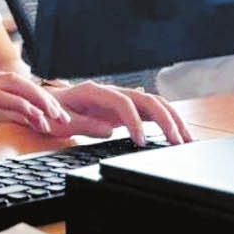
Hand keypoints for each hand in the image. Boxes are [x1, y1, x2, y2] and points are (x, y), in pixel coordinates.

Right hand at [0, 59, 69, 156]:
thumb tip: (11, 112)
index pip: (11, 80)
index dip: (34, 96)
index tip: (48, 113)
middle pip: (19, 79)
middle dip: (44, 98)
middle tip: (61, 116)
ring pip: (18, 85)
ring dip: (42, 102)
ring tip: (56, 119)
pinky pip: (7, 97)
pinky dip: (26, 108)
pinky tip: (37, 120)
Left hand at [45, 80, 192, 145]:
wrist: (46, 106)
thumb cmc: (51, 113)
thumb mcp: (61, 120)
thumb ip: (84, 124)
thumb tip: (110, 129)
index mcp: (94, 91)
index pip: (123, 102)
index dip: (135, 121)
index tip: (141, 141)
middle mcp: (112, 92)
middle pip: (147, 100)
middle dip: (165, 120)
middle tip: (177, 142)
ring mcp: (121, 99)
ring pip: (154, 104)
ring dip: (173, 120)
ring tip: (187, 140)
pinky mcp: (125, 109)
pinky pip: (150, 112)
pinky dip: (166, 122)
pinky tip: (178, 135)